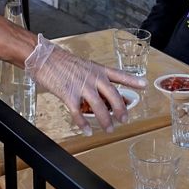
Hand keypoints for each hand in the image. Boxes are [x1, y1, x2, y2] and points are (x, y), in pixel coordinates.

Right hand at [23, 35, 143, 135]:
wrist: (43, 57)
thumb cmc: (61, 61)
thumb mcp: (83, 65)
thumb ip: (93, 77)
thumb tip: (100, 91)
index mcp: (98, 69)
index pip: (119, 74)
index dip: (133, 80)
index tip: (145, 85)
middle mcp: (93, 78)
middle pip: (113, 95)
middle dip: (120, 109)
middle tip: (124, 119)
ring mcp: (81, 86)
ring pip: (99, 107)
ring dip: (105, 120)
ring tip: (109, 128)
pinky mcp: (69, 95)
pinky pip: (79, 113)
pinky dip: (83, 124)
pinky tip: (87, 131)